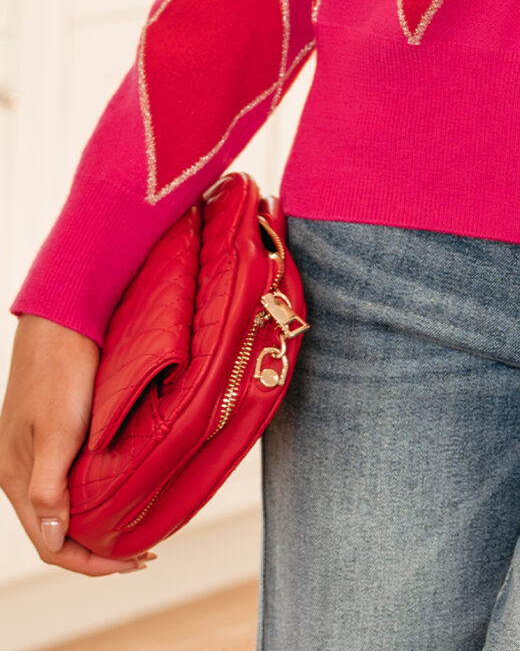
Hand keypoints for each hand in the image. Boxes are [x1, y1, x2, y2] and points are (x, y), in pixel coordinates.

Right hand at [0, 314, 153, 574]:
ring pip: (68, 505)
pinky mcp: (55, 433)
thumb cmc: (60, 369)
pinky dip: (97, 494)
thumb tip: (54, 539)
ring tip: (138, 527)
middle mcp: (23, 471)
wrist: (63, 316)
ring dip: (99, 523)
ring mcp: (38, 452)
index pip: (50, 543)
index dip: (91, 563)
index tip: (134, 562)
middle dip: (98, 548)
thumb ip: (50, 488)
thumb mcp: (57, 432)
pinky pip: (73, 479)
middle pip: (58, 530)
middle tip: (144, 551)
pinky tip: (122, 490)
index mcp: (16, 478)